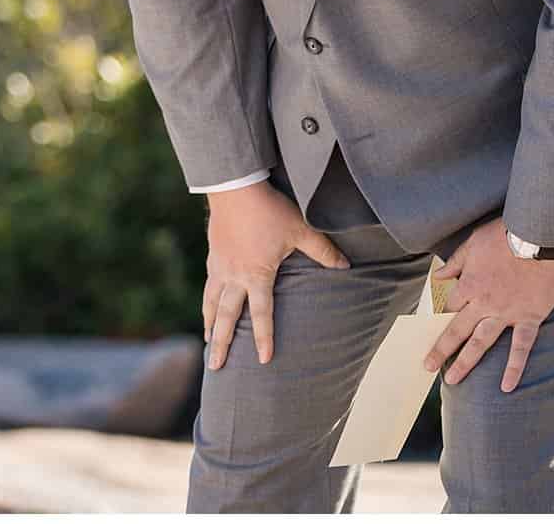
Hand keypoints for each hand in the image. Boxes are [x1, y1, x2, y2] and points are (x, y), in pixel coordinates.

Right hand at [201, 180, 349, 371]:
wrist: (234, 187)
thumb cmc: (269, 210)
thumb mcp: (301, 230)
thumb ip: (323, 251)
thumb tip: (345, 267)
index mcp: (257, 276)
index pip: (262, 315)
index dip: (263, 339)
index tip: (263, 360)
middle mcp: (234, 276)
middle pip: (226, 317)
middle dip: (221, 344)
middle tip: (214, 366)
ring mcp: (220, 266)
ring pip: (212, 302)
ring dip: (210, 324)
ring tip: (208, 341)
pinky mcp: (213, 254)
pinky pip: (209, 284)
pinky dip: (208, 300)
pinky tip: (209, 304)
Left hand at [424, 218, 553, 392]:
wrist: (539, 237)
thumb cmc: (504, 236)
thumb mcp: (473, 243)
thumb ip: (456, 263)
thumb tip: (438, 276)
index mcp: (469, 285)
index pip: (448, 308)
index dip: (438, 319)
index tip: (429, 332)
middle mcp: (484, 304)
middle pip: (457, 330)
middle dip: (441, 350)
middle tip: (428, 367)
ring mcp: (507, 314)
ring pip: (482, 343)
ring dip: (466, 362)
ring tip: (453, 381)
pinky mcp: (530, 318)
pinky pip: (521, 347)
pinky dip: (514, 367)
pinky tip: (506, 386)